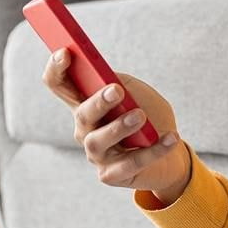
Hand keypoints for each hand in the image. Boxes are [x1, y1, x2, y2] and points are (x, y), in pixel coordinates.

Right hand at [42, 49, 190, 199]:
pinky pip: (130, 163)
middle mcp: (85, 129)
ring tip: (140, 116)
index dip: (56, 69)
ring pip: (98, 141)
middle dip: (98, 102)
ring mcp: (96, 154)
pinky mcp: (111, 175)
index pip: (59, 84)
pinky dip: (153, 150)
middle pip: (82, 114)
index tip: (65, 52)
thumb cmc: (150, 117)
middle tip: (116, 91)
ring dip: (119, 127)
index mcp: (85, 103)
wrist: (171, 152)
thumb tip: (110, 80)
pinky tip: (170, 137)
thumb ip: (123, 83)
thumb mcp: (138, 93)